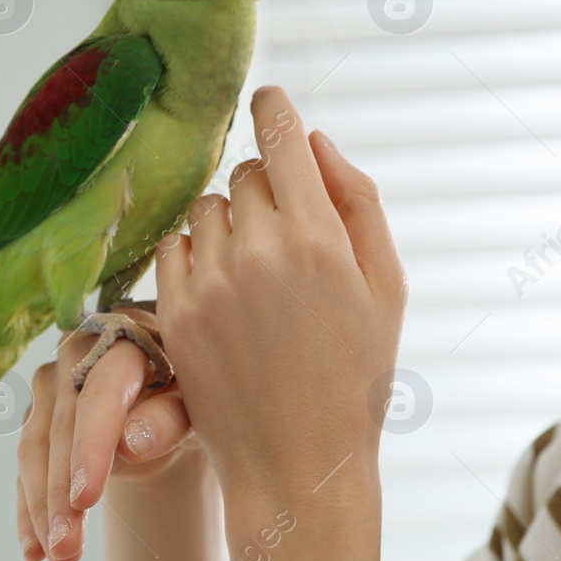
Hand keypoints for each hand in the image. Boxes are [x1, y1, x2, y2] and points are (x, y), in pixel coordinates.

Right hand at [15, 304, 207, 560]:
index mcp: (126, 336)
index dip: (90, 446)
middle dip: (60, 494)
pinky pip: (27, 466)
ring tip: (59, 556)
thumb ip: (171, 419)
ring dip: (42, 508)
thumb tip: (132, 443)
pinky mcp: (37, 414)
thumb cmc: (198, 394)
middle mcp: (77, 352)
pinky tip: (33, 549)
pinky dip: (29, 509)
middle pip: (60, 427)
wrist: (178, 394)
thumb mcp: (199, 406)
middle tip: (67, 549)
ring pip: (35, 449)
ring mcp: (51, 383)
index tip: (86, 499)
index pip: (101, 393)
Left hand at [152, 86, 407, 502]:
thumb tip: (316, 141)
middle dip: (268, 193)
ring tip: (256, 276)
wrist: (299, 464)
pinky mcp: (176, 315)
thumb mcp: (387, 286)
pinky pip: (173, 248)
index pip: (282, 137)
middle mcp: (260, 251)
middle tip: (288, 241)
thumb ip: (358, 202)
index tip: (267, 96)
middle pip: (248, 175)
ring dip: (229, 225)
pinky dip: (194, 257)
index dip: (274, 107)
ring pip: (207, 209)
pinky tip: (223, 293)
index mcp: (319, 238)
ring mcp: (211, 284)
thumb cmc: (356, 374)